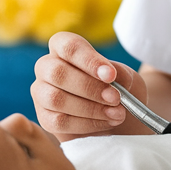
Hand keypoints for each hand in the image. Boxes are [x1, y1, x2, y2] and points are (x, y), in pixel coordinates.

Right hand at [31, 32, 147, 139]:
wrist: (123, 120)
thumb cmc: (121, 92)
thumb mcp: (128, 79)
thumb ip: (120, 73)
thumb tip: (110, 74)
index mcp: (65, 49)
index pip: (67, 45)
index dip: (88, 59)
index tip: (111, 75)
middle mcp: (47, 68)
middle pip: (57, 72)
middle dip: (90, 88)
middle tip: (116, 98)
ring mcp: (42, 93)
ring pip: (55, 99)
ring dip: (90, 108)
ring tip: (117, 113)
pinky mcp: (45, 118)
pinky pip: (59, 122)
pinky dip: (87, 124)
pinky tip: (107, 122)